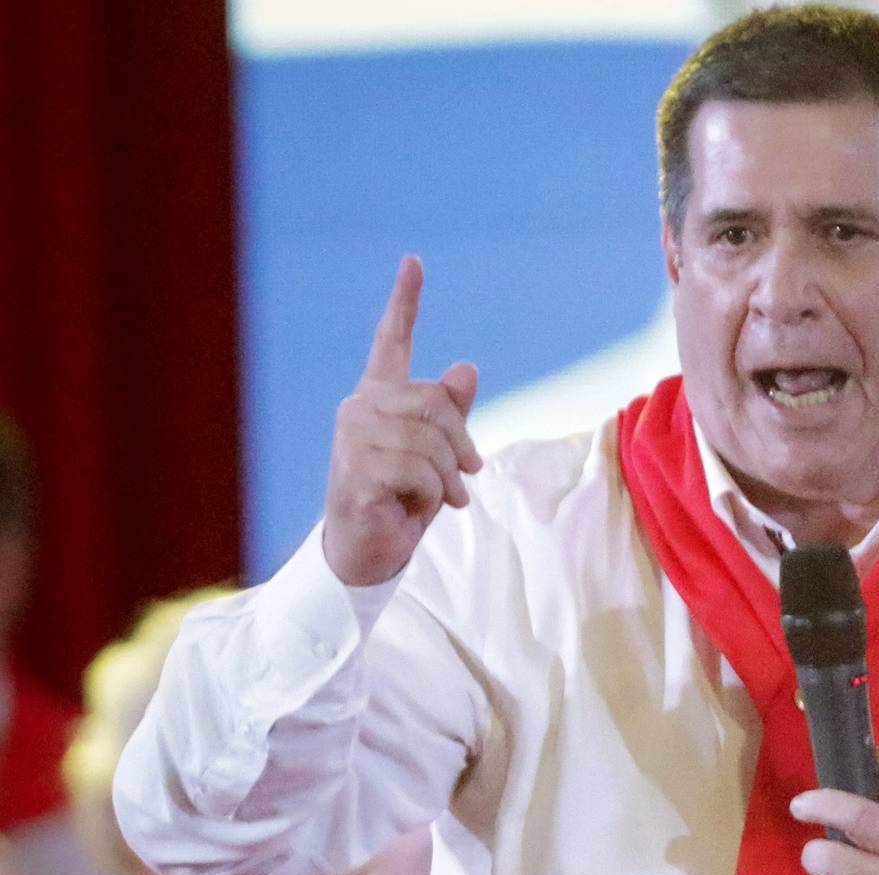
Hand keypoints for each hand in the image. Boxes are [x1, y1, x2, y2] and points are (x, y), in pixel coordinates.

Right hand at [322, 256, 482, 586]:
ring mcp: (352, 438)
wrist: (369, 550)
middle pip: (437, 402)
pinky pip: (421, 472)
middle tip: (466, 478)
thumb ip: (451, 413)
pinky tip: (412, 507)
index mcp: (380, 397)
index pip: (391, 341)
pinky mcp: (355, 471)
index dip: (404, 301)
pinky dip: (433, 496)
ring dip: (449, 479)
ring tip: (434, 497)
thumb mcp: (439, 454)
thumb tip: (467, 367)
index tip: (414, 261)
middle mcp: (360, 407)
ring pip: (433, 443)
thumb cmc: (402, 499)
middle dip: (462, 445)